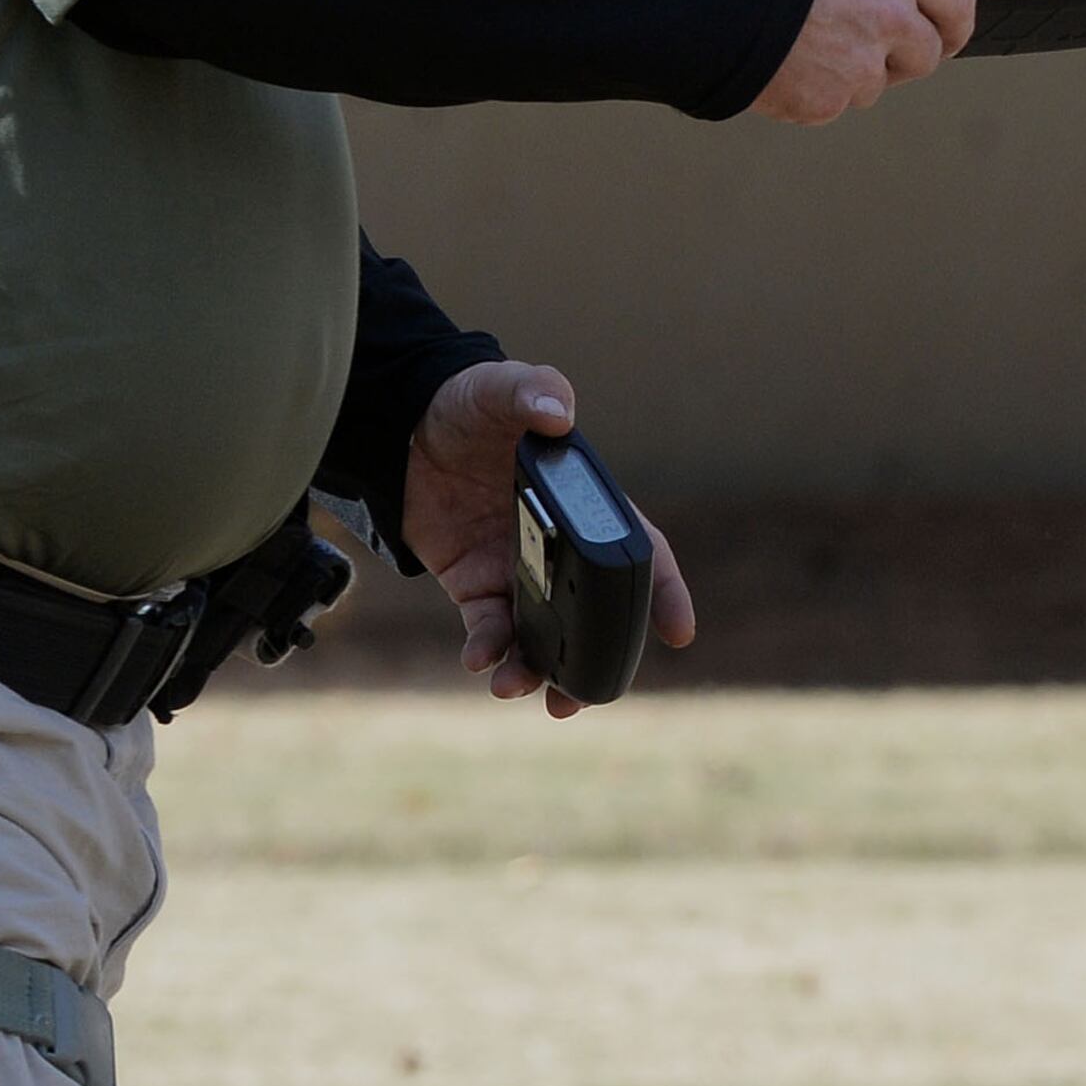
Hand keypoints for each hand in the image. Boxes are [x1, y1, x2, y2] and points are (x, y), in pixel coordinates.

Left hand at [398, 358, 695, 716]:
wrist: (406, 425)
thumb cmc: (473, 402)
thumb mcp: (503, 386)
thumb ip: (534, 392)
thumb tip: (560, 417)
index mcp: (585, 506)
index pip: (638, 554)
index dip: (664, 593)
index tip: (680, 634)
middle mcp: (560, 546)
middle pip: (593, 614)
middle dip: (596, 660)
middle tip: (584, 699)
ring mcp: (519, 569)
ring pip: (540, 634)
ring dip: (535, 669)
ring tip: (519, 688)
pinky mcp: (474, 583)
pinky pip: (487, 627)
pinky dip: (486, 648)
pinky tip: (480, 660)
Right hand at [752, 0, 975, 122]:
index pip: (959, 4)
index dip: (953, 25)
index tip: (947, 34)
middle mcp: (890, 17)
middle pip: (925, 55)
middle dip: (902, 56)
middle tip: (868, 46)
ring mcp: (859, 65)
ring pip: (873, 85)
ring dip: (850, 73)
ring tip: (803, 42)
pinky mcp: (825, 102)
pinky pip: (831, 104)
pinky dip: (811, 91)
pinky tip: (781, 62)